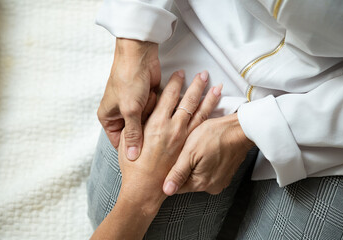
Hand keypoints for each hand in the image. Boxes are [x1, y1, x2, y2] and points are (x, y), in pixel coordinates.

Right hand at [97, 38, 159, 160]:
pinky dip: (160, 111)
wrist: (140, 55)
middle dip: (145, 130)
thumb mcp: (129, 110)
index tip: (144, 152)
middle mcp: (120, 114)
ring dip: (153, 119)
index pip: (119, 142)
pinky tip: (164, 110)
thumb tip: (133, 156)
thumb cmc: (128, 79)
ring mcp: (135, 108)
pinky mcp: (148, 101)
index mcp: (109, 118)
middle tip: (152, 127)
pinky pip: (156, 114)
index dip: (131, 148)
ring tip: (156, 113)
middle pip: (135, 134)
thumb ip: (133, 133)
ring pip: (148, 124)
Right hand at [117, 70, 221, 214]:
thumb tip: (147, 106)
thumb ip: (137, 120)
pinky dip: (209, 117)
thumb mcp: (125, 139)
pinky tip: (215, 111)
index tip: (179, 74)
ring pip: (198, 112)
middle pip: (186, 101)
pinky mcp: (187, 146)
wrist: (143, 189)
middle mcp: (170, 128)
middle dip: (196, 86)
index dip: (174, 83)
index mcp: (154, 123)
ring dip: (208, 98)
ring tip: (216, 87)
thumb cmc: (132, 166)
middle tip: (203, 74)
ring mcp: (181, 137)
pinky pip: (201, 128)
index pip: (167, 97)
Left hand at [163, 113, 254, 195]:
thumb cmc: (216, 135)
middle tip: (188, 150)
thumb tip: (167, 190)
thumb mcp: (190, 152)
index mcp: (201, 183)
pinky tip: (207, 148)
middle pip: (188, 181)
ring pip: (199, 173)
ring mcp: (221, 179)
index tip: (174, 160)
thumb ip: (177, 173)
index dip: (172, 172)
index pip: (178, 186)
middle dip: (185, 166)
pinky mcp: (226, 172)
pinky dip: (206, 160)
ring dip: (196, 162)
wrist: (240, 128)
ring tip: (199, 147)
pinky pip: (210, 168)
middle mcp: (213, 186)